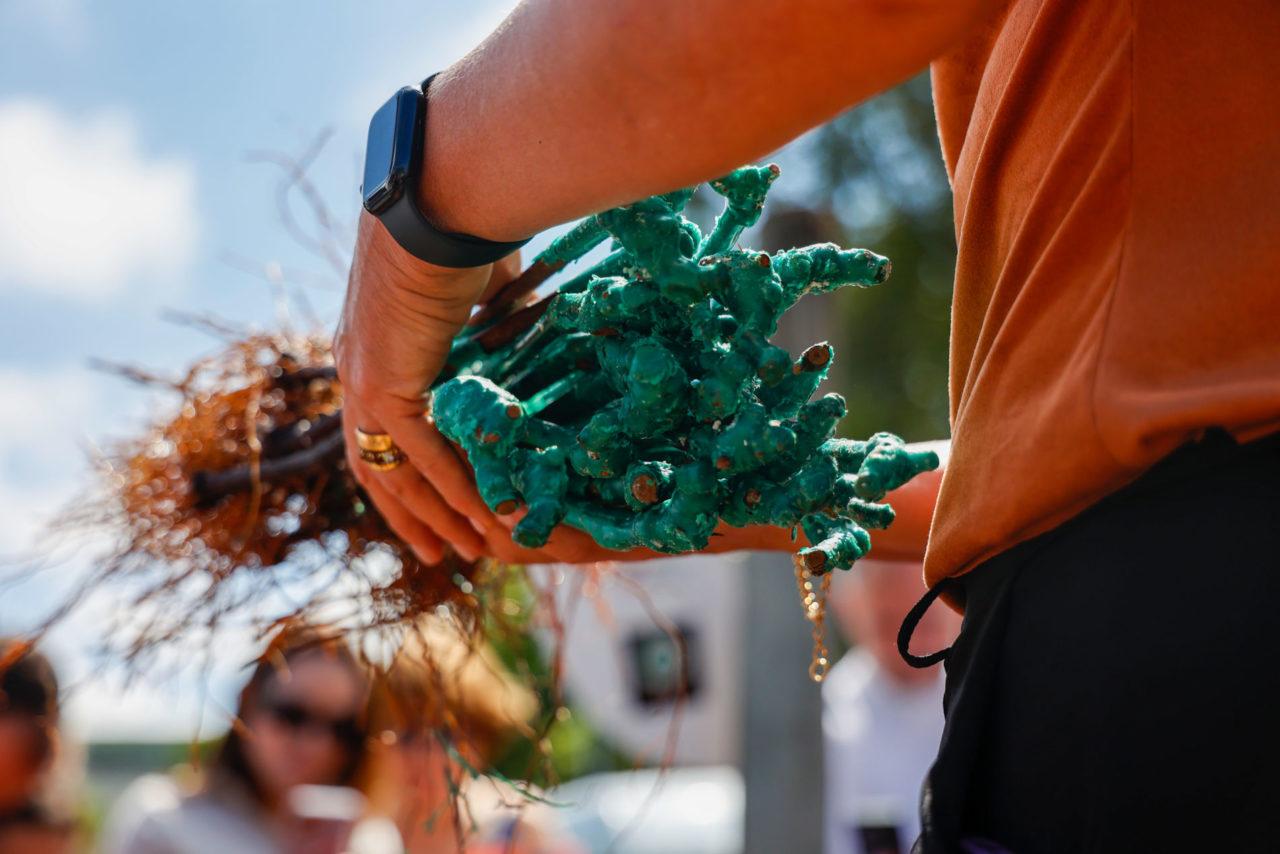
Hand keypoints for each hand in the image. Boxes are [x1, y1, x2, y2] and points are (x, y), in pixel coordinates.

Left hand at [335, 211, 519, 563]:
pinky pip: (419, 455)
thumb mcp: (478, 285)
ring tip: (463, 552)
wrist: (442, 203)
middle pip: (374, 464)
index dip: (405, 471)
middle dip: (408, 514)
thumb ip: (488, 314)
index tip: (436, 505)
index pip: (381, 427)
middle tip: (440, 552)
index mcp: (370, 345)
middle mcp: (356, 369)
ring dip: (430, 516)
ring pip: (392, 471)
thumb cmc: (462, 230)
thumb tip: (519, 308)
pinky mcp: (385, 384)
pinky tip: (479, 518)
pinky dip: (451, 490)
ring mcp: (363, 379)